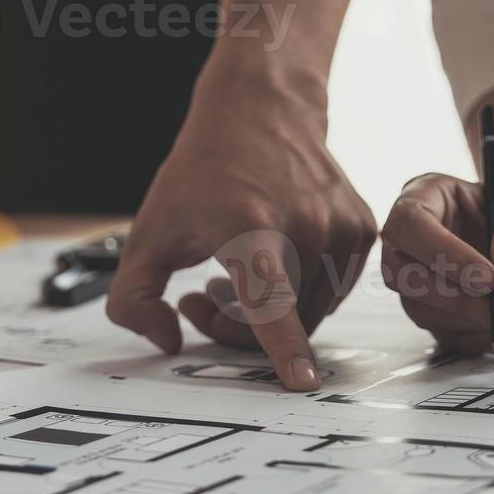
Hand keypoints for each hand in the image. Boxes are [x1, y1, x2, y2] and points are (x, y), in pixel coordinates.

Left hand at [107, 54, 375, 391]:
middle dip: (235, 326)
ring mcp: (339, 228)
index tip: (302, 382)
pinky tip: (270, 262)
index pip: (271, 300)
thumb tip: (168, 342)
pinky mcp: (360, 232)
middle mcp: (303, 226)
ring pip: (308, 314)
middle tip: (201, 296)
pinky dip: (298, 292)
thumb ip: (133, 298)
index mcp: (249, 228)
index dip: (285, 347)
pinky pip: (328, 293)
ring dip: (268, 312)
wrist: (261, 111)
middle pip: (279, 323)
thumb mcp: (147, 231)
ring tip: (230, 275)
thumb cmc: (204, 171)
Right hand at [379, 174, 493, 353]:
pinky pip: (450, 335)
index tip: (490, 277)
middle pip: (401, 273)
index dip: (444, 253)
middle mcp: (412, 240)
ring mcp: (418, 282)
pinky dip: (488, 333)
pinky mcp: (435, 316)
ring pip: (423, 311)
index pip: (410, 222)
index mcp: (427, 197)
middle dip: (457, 298)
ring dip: (479, 319)